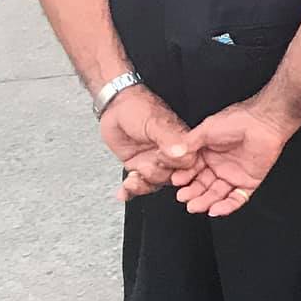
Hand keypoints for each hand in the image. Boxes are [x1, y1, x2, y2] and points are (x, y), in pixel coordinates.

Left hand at [98, 86, 196, 201]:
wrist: (114, 108)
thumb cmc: (137, 108)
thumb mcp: (154, 122)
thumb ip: (168, 138)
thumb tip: (182, 151)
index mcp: (180, 143)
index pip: (186, 164)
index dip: (176, 169)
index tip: (162, 165)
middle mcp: (168, 155)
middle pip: (170, 177)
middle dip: (155, 178)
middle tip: (143, 168)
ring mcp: (152, 162)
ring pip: (153, 184)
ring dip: (141, 185)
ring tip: (131, 179)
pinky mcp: (136, 167)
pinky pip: (136, 184)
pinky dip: (129, 191)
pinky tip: (123, 193)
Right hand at [171, 97, 299, 216]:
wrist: (265, 122)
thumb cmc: (238, 120)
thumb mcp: (206, 130)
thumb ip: (188, 144)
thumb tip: (169, 154)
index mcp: (207, 153)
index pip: (191, 171)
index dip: (184, 177)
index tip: (176, 181)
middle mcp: (219, 165)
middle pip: (202, 186)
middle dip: (192, 193)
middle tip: (184, 197)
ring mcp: (233, 175)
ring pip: (216, 194)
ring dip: (205, 202)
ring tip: (195, 206)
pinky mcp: (249, 182)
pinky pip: (236, 199)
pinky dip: (226, 207)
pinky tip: (215, 210)